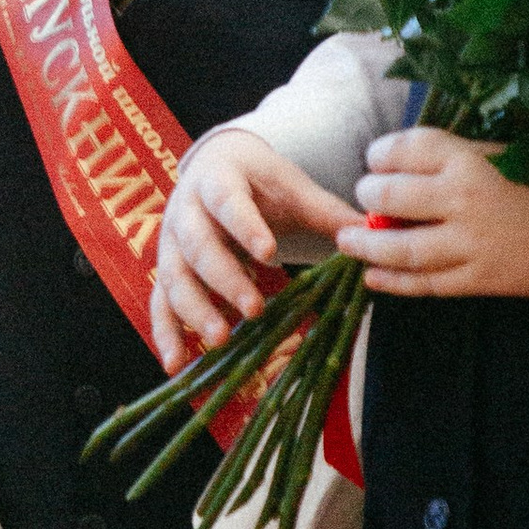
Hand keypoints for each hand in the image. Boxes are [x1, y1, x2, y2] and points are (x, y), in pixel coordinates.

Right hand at [154, 128, 362, 359]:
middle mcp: (185, 210)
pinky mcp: (167, 270)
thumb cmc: (259, 181)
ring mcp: (171, 242)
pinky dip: (166, 333)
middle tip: (253, 309)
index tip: (269, 252)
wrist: (217, 165)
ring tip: (221, 339)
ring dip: (195, 310)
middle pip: (197, 245)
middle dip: (224, 279)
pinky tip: (177, 363)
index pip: (227, 201)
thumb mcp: (291, 186)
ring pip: (174, 277)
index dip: (245, 226)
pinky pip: (160, 302)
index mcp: (217, 180)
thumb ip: (327, 211)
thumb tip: (368, 234)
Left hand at [339, 128, 528, 300]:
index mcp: (471, 157)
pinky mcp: (481, 279)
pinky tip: (374, 278)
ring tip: (346, 242)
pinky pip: (427, 284)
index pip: (404, 149)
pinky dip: (395, 283)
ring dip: (366, 246)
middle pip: (389, 198)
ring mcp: (470, 244)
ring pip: (400, 248)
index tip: (376, 159)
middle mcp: (462, 199)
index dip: (381, 153)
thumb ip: (468, 154)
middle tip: (364, 197)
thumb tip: (419, 161)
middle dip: (368, 197)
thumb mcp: (518, 148)